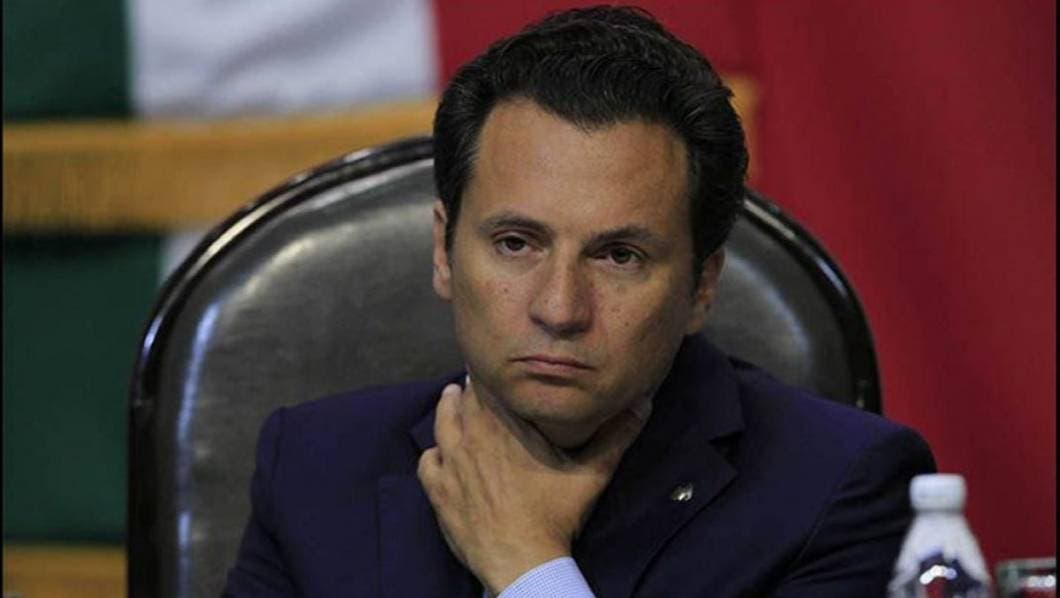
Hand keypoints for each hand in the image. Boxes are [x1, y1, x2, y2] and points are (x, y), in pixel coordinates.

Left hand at [416, 377, 649, 594]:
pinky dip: (434, 453)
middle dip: (470, 389)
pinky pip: (427, 461)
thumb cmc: (555, 515)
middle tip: (479, 383)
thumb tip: (644, 403)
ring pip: (441, 423)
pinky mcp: (438, 491)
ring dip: (447, 410)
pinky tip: (443, 455)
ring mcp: (451, 464)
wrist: (522, 562)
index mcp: (506, 425)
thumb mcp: (592, 473)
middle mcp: (473, 436)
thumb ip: (617, 435)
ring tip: (453, 401)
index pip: (488, 382)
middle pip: (462, 398)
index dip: (491, 372)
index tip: (498, 366)